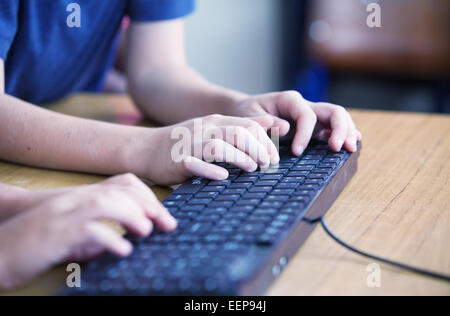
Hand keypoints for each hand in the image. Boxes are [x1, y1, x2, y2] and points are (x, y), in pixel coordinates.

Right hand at [0, 174, 175, 290]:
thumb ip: (97, 235)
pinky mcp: (52, 234)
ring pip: (103, 203)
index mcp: (82, 197)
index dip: (148, 196)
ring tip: (146, 231)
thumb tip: (123, 244)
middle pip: (118, 191)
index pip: (123, 184)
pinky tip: (122, 250)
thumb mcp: (73, 237)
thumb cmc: (38, 245)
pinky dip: (107, 238)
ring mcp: (63, 214)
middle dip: (148, 205)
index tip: (164, 217)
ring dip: (130, 215)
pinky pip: (83, 230)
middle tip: (167, 224)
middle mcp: (75, 200)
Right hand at [133, 114, 279, 184]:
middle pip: (238, 134)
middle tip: (268, 165)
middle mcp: (205, 130)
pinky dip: (211, 170)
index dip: (265, 141)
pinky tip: (223, 177)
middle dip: (258, 149)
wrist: (146, 148)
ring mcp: (191, 144)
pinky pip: (197, 164)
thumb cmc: (183, 142)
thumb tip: (269, 123)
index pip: (248, 126)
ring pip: (220, 146)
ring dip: (240, 158)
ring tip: (252, 168)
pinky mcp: (179, 161)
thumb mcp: (212, 129)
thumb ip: (240, 126)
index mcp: (215, 122)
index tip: (274, 157)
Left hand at [230, 91, 361, 155]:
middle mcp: (305, 104)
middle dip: (339, 129)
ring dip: (346, 131)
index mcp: (290, 100)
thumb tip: (286, 128)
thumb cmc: (246, 113)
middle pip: (332, 111)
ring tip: (350, 148)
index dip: (305, 134)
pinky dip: (344, 133)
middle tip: (337, 148)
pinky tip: (350, 143)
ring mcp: (312, 114)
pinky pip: (333, 126)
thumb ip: (266, 123)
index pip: (307, 115)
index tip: (296, 152)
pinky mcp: (313, 125)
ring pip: (338, 117)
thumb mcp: (249, 116)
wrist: (245, 111)